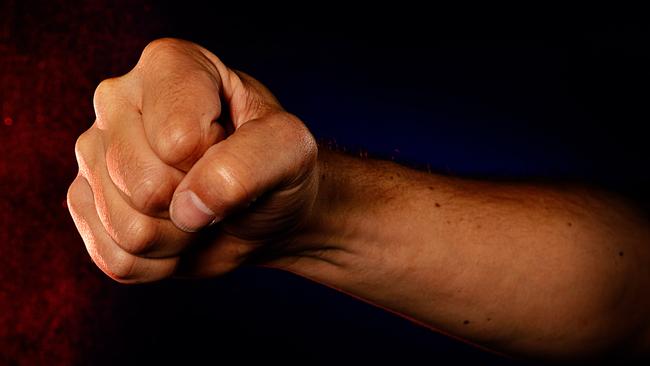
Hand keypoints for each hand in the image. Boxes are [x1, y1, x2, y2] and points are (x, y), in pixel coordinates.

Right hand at [67, 38, 318, 282]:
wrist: (262, 208)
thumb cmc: (275, 167)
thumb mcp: (290, 151)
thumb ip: (251, 163)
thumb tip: (187, 206)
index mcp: (169, 65)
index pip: (179, 140)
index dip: (218, 162)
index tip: (232, 148)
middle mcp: (118, 99)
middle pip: (144, 186)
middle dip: (196, 206)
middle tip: (213, 187)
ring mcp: (94, 151)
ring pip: (128, 229)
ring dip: (180, 239)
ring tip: (196, 210)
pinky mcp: (84, 201)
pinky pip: (116, 258)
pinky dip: (160, 263)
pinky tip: (174, 233)